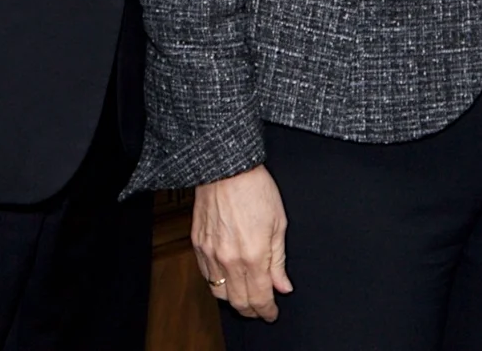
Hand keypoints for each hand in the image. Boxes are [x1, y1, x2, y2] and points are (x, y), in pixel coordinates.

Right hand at [194, 168, 292, 320]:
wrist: (226, 168)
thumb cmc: (256, 188)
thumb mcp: (279, 223)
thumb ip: (279, 259)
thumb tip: (283, 285)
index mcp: (253, 255)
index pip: (260, 298)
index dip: (267, 311)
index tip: (272, 313)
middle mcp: (229, 260)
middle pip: (238, 302)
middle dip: (252, 311)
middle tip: (261, 309)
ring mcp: (210, 254)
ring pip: (219, 293)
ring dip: (233, 300)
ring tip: (245, 296)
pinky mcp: (197, 245)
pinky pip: (206, 275)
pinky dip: (217, 283)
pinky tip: (228, 278)